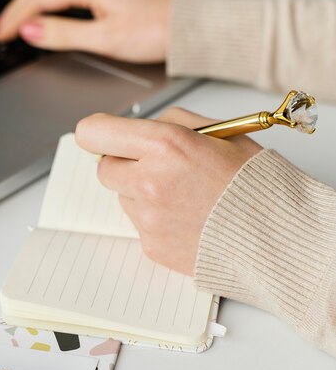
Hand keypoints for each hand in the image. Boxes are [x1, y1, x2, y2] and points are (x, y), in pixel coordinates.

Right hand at [0, 0, 170, 62]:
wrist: (187, 29)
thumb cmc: (154, 33)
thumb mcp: (103, 38)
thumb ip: (63, 34)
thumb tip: (31, 31)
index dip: (17, 17)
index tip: (2, 34)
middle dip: (19, 6)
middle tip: (3, 26)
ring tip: (20, 18)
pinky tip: (52, 9)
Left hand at [75, 109, 261, 275]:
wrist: (275, 237)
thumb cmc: (254, 184)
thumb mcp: (220, 132)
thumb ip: (172, 123)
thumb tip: (140, 127)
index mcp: (164, 145)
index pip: (93, 133)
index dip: (99, 133)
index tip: (107, 136)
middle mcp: (149, 182)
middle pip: (104, 168)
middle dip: (124, 164)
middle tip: (157, 167)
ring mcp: (148, 218)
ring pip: (122, 197)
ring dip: (141, 193)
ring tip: (184, 197)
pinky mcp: (152, 246)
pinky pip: (139, 225)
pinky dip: (157, 220)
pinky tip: (188, 218)